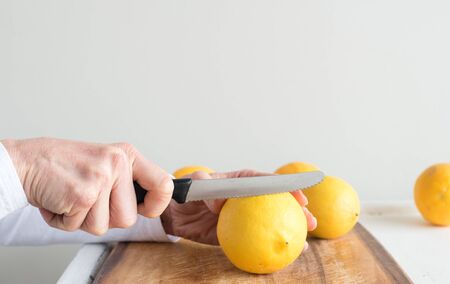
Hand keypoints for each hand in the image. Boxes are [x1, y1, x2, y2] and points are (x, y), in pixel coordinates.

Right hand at [2, 138, 173, 234]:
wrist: (29, 161)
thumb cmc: (67, 167)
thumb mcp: (106, 164)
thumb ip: (129, 181)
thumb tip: (157, 200)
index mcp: (127, 155)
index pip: (164, 184)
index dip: (157, 205)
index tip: (145, 210)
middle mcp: (118, 163)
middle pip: (128, 219)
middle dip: (104, 218)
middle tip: (88, 198)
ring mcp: (101, 177)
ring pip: (103, 227)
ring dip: (82, 220)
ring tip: (73, 197)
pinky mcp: (83, 193)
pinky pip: (79, 227)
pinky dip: (64, 221)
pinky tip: (60, 200)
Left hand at [161, 170, 316, 245]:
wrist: (176, 212)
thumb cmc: (189, 191)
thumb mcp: (196, 183)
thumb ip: (207, 186)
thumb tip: (221, 202)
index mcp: (243, 181)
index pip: (270, 183)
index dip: (288, 189)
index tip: (301, 198)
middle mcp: (248, 199)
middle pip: (278, 204)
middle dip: (298, 212)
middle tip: (311, 222)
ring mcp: (245, 217)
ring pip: (271, 223)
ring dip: (290, 231)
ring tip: (305, 243)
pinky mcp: (237, 234)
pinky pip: (255, 241)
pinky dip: (268, 248)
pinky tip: (282, 258)